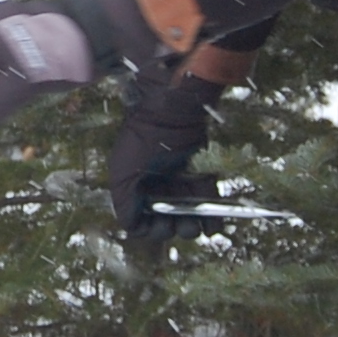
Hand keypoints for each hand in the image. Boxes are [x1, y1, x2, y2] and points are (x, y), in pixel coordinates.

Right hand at [109, 70, 226, 244]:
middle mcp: (155, 186)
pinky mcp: (199, 174)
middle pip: (166, 221)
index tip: (163, 223)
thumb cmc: (144, 138)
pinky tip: (214, 222)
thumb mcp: (124, 173)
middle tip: (183, 224)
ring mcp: (178, 180)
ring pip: (187, 215)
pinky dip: (211, 215)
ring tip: (201, 226)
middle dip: (175, 228)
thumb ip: (125, 203)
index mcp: (134, 187)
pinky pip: (205, 201)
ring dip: (193, 226)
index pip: (141, 223)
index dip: (152, 229)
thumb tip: (132, 228)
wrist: (172, 107)